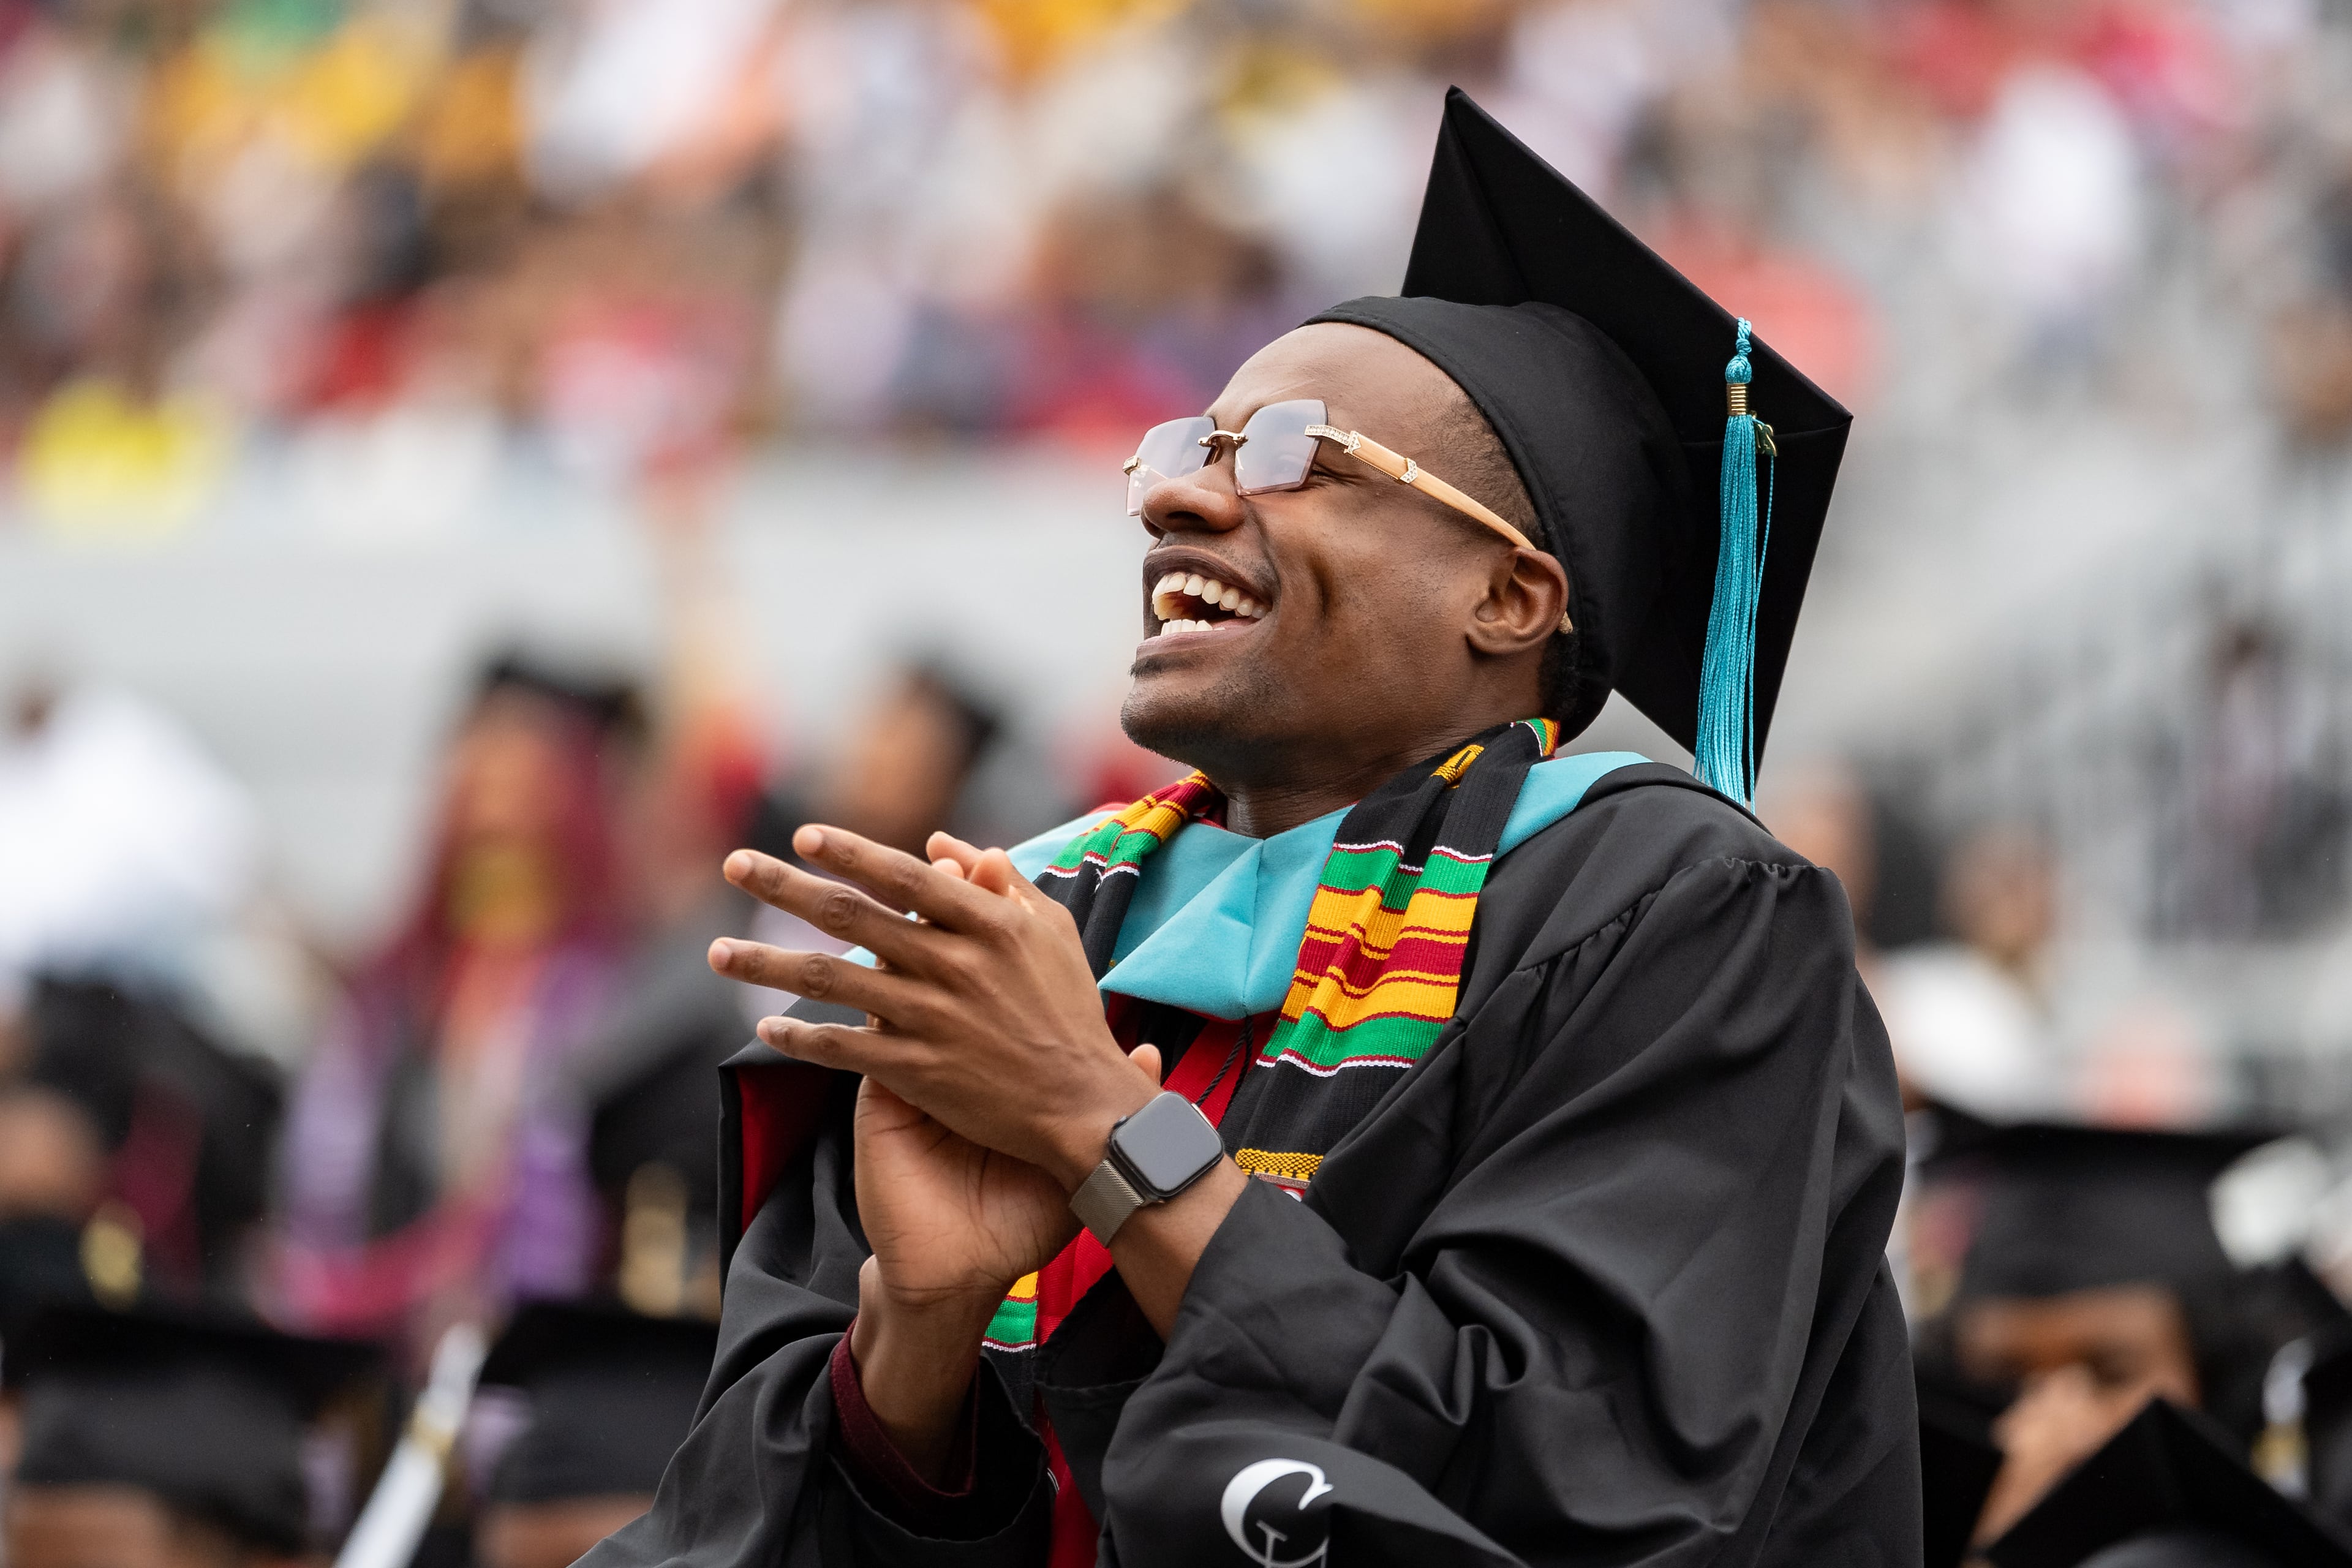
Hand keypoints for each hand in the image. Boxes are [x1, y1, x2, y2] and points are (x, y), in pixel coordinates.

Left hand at [707, 827, 1158, 1189]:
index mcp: (988, 925)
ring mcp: (931, 1019)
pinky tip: (765, 1029)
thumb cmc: (1070, 1011)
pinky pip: (842, 1048)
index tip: (804, 836)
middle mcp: (953, 965)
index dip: (852, 854)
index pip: (905, 878)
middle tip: (734, 863)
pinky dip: (800, 1038)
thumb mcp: (1050, 932)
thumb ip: (999, 883)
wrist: (1083, 1105)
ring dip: (766, 964)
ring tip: (717, 952)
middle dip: (785, 887)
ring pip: (831, 982)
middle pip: (851, 917)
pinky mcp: (917, 1071)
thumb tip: (941, 844)